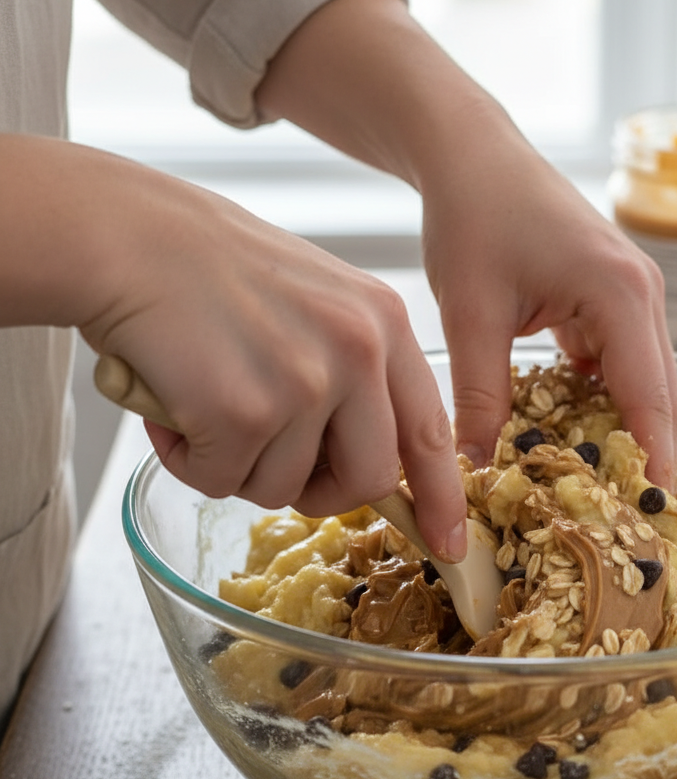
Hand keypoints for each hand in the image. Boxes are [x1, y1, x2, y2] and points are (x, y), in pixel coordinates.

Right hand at [0, 136, 466, 560]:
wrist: (126, 236)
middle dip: (320, 492)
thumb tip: (372, 465)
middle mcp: (359, 352)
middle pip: (368, 480)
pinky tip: (173, 406)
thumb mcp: (318, 304)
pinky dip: (191, 460)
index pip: (429, 431)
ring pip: (285, 488)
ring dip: (238, 466)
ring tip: (204, 404)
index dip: (440, 497)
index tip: (448, 543)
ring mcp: (306, 382)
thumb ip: (356, 376)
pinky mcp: (246, 410)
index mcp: (384, 324)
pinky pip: (223, 481)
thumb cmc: (213, 273)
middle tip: (269, 461)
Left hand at [251, 0, 676, 487]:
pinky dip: (602, 402)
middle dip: (642, 453)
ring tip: (602, 491)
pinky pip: (618, 365)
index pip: (650, 396)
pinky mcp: (611, 300)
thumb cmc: (473, 217)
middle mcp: (643, 295)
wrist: (471, 155)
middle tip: (624, 518)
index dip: (651, 458)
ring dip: (622, 431)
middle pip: (658, 394)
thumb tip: (477, 467)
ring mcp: (632, 296)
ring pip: (640, 382)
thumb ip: (480, 395)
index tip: (650, 513)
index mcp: (621, 294)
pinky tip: (575, 438)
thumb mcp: (471, 313)